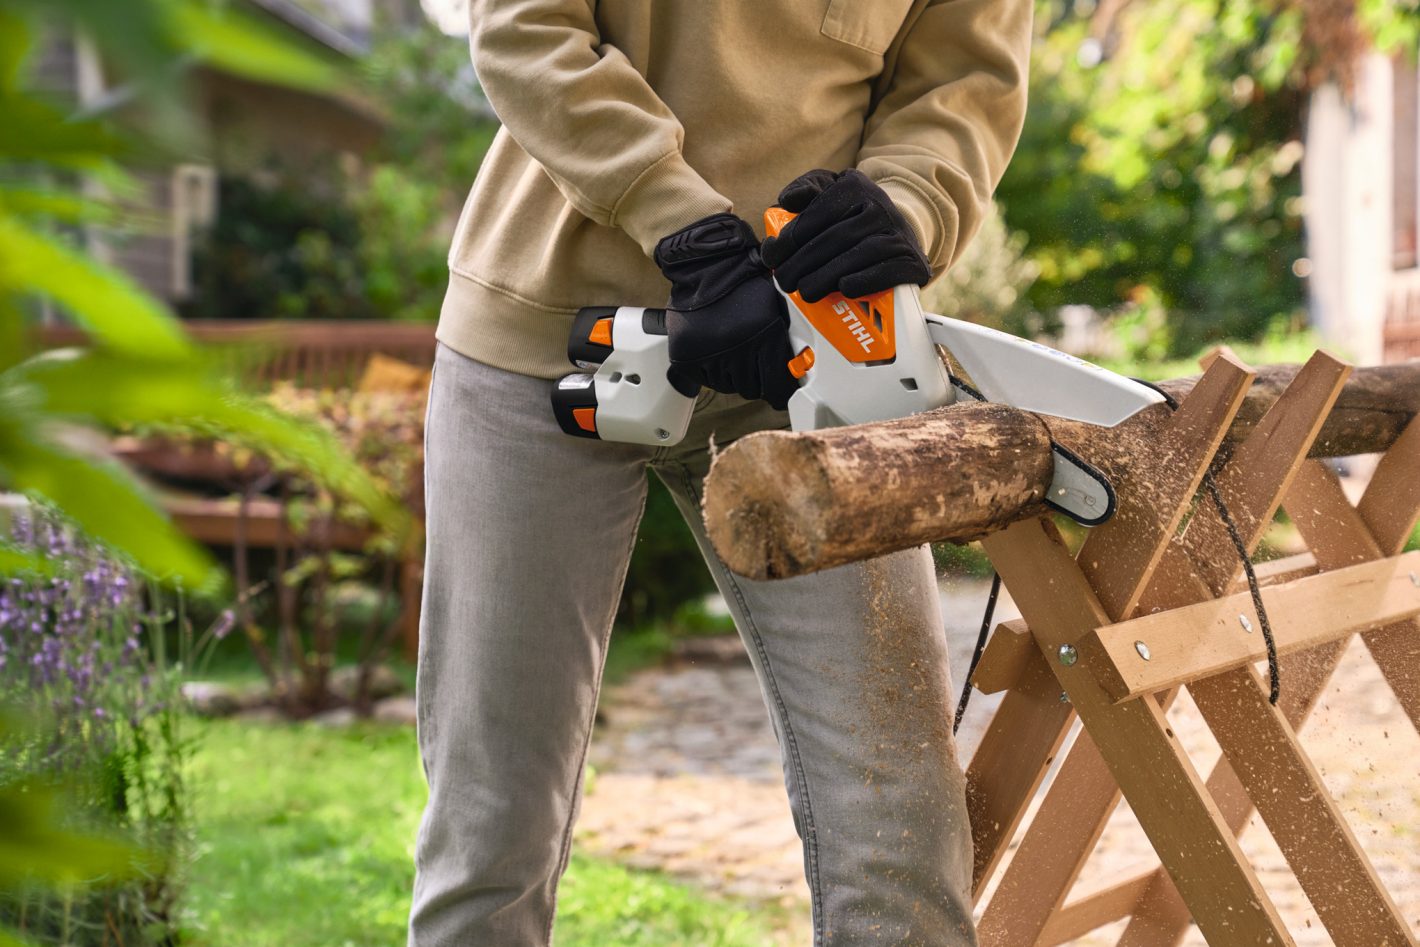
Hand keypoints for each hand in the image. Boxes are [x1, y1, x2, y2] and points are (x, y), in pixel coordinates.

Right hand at [654, 213, 797, 409]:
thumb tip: (794, 370)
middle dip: (756, 380)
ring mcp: (710, 355)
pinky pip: (706, 380)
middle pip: (752, 388)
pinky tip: (716, 353)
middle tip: (754, 367)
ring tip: (733, 354)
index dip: (780, 392)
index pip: (776, 384)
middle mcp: (737, 349)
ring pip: (729, 386)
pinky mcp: (687, 358)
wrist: (706, 266)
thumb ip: (783, 341)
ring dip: (734, 376)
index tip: (780, 393)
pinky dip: (712, 372)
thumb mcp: (774, 308)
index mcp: (764, 336)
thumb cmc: (744, 283)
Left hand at [760, 168, 930, 302]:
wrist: (900, 232)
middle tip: (784, 281)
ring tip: (805, 292)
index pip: (817, 213)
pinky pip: (887, 272)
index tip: (771, 257)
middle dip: (801, 263)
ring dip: (825, 277)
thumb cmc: (853, 215)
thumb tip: (786, 200)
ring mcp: (899, 234)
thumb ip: (807, 189)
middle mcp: (879, 206)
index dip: (789, 238)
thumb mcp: (831, 192)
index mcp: (855, 186)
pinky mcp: (913, 261)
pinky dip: (863, 282)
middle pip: (834, 238)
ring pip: (858, 255)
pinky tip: (843, 289)